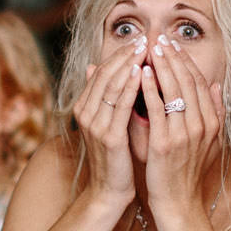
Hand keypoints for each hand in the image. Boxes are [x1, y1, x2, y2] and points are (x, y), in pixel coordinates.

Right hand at [69, 35, 148, 206]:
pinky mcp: (109, 138)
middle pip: (106, 74)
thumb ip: (103, 97)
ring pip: (112, 86)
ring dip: (130, 65)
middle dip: (125, 54)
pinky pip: (121, 106)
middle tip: (145, 38)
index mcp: (84, 108)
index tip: (138, 40)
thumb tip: (94, 67)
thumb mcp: (107, 123)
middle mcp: (86, 113)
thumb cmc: (114, 158)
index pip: (102, 72)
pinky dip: (131, 87)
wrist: (109, 192)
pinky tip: (143, 73)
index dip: (119, 54)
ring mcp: (96, 125)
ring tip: (146, 48)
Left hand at [137, 33, 224, 224]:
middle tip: (160, 38)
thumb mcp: (210, 142)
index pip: (199, 83)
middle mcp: (202, 125)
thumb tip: (218, 86)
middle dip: (173, 57)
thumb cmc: (188, 171)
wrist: (178, 202)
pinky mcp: (165, 143)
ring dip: (161, 66)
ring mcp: (184, 134)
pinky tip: (143, 73)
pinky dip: (150, 88)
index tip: (173, 44)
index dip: (186, 61)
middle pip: (187, 82)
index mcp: (212, 123)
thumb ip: (215, 113)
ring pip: (173, 91)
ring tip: (150, 48)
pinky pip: (157, 109)